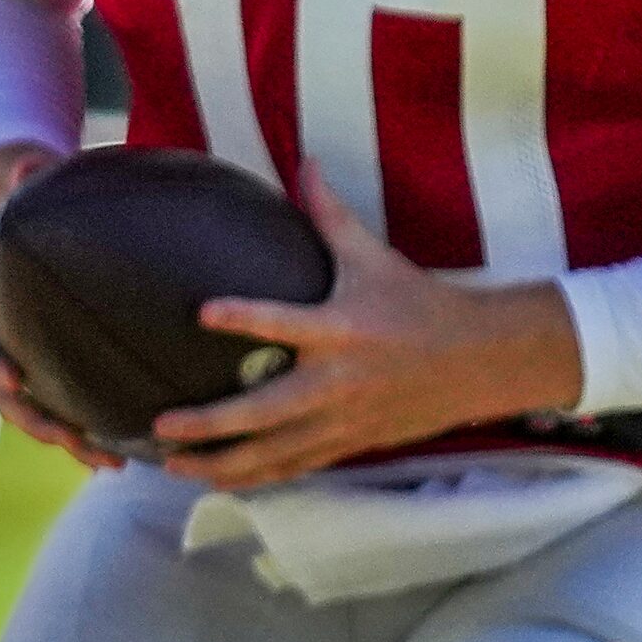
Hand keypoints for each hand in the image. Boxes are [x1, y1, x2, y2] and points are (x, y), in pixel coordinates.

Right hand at [0, 140, 125, 466]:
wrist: (45, 221)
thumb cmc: (41, 201)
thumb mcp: (36, 185)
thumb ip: (31, 177)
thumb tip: (27, 164)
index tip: (11, 376)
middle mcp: (12, 340)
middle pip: (10, 395)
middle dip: (36, 420)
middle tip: (67, 437)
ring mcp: (38, 361)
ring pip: (41, 415)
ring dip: (70, 440)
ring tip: (110, 461)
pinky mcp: (68, 373)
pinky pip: (74, 414)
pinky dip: (95, 436)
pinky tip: (132, 456)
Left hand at [153, 162, 584, 490]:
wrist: (480, 362)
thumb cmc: (419, 303)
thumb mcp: (374, 256)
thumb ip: (330, 213)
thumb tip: (304, 160)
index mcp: (342, 330)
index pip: (287, 323)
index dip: (246, 318)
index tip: (202, 312)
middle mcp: (338, 383)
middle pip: (267, 411)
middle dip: (212, 423)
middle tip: (160, 424)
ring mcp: (344, 423)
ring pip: (276, 454)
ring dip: (223, 464)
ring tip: (172, 466)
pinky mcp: (351, 445)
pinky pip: (296, 467)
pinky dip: (257, 477)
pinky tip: (218, 482)